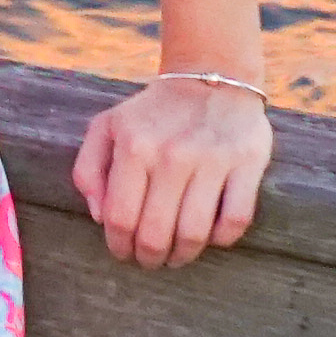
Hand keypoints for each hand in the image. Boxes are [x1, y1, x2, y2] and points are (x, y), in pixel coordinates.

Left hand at [72, 73, 270, 268]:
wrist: (211, 76)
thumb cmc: (153, 113)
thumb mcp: (107, 127)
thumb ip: (88, 169)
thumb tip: (99, 217)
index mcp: (134, 146)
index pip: (120, 218)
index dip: (120, 246)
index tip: (124, 253)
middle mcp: (172, 154)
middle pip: (156, 234)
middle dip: (150, 258)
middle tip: (151, 261)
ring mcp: (212, 159)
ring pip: (195, 233)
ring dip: (183, 255)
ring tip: (177, 256)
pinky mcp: (247, 163)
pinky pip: (235, 219)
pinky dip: (221, 238)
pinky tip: (210, 236)